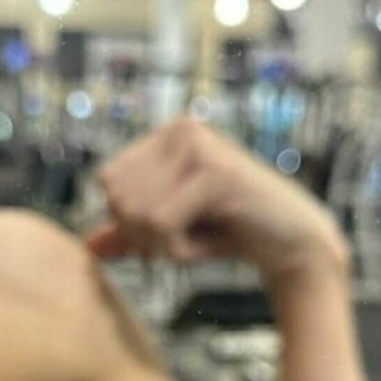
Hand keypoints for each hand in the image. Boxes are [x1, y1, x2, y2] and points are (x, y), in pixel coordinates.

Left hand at [84, 118, 349, 282]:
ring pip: (136, 212)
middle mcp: (181, 130)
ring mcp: (199, 148)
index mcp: (168, 134)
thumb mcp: (173, 232)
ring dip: (164, 245)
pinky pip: (161, 224)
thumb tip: (86, 247)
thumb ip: (130, 234)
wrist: (294, 247)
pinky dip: (178, 250)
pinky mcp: (214, 174)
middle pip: (117, 197)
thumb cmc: (234, 234)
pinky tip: (208, 245)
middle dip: (144, 235)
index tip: (169, 233)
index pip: (108, 181)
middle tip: (185, 240)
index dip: (129, 221)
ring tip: (201, 239)